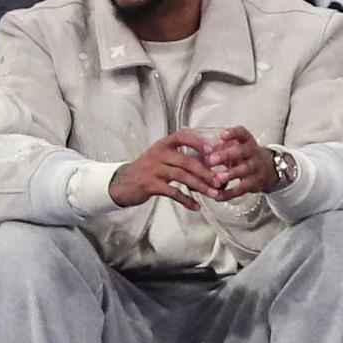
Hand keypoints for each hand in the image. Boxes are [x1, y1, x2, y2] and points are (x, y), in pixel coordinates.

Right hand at [108, 129, 222, 209]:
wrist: (123, 183)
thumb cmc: (147, 170)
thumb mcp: (161, 157)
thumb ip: (181, 156)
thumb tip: (209, 160)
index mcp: (163, 145)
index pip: (182, 136)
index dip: (198, 141)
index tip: (212, 149)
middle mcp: (158, 154)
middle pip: (186, 161)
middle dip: (205, 171)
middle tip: (219, 180)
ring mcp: (153, 169)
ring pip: (181, 176)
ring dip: (200, 186)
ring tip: (212, 193)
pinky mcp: (149, 185)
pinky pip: (172, 192)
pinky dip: (186, 200)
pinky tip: (196, 206)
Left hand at [202, 126, 279, 199]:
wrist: (269, 169)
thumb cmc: (245, 156)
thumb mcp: (236, 148)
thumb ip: (219, 148)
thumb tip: (201, 150)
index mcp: (246, 141)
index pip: (242, 133)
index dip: (232, 133)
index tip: (222, 135)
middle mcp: (253, 153)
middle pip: (242, 152)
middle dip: (226, 155)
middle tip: (211, 160)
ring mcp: (255, 168)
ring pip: (244, 170)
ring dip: (230, 174)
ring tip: (217, 179)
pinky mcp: (254, 183)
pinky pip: (241, 189)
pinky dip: (229, 194)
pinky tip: (217, 196)